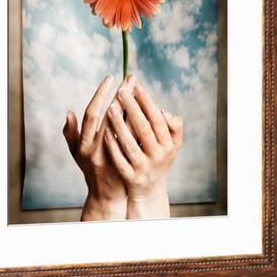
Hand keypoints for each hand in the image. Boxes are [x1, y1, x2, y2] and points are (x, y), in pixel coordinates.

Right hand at [63, 74, 135, 220]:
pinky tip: (147, 111)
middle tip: (131, 78)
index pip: (92, 113)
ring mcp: (112, 157)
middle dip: (121, 95)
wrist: (106, 196)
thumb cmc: (91, 170)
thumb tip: (68, 113)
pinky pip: (134, 140)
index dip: (101, 94)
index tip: (111, 78)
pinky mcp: (126, 162)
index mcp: (83, 144)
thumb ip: (71, 134)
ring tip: (140, 90)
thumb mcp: (76, 153)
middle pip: (110, 116)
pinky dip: (139, 125)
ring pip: (125, 127)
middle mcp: (95, 150)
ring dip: (133, 107)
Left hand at [104, 83, 182, 218]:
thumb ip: (173, 126)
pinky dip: (112, 147)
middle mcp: (158, 156)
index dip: (146, 102)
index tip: (135, 85)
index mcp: (168, 145)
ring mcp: (143, 168)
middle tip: (121, 90)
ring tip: (110, 106)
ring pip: (130, 144)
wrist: (150, 192)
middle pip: (143, 129)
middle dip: (132, 108)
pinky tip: (104, 133)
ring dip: (119, 124)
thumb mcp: (173, 145)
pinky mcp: (131, 178)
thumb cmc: (159, 160)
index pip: (157, 119)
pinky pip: (119, 160)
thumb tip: (163, 111)